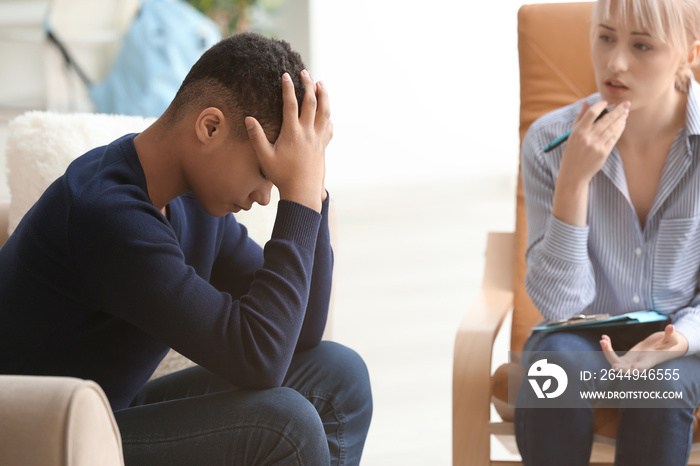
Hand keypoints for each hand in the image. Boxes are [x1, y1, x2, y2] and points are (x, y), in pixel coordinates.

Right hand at [246, 70, 332, 211]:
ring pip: (324, 112)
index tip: (286, 75)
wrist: (302, 191)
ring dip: (323, 96)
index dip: (288, 88)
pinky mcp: (323, 146)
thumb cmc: (281, 175)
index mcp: (292, 132)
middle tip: (304, 72)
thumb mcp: (264, 157)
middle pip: (311, 102)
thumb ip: (256, 137)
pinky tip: (327, 112)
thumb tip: (248, 119)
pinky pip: (328, 127)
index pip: (290, 104)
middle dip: (308, 85)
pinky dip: (328, 116)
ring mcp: (318, 139)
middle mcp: (308, 132)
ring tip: (320, 84)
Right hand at [558, 100, 629, 186]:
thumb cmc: (571, 153)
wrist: (574, 174)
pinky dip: (619, 130)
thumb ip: (579, 118)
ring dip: (620, 119)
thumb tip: (586, 103)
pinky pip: (614, 138)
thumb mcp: (571, 135)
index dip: (600, 106)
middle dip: (617, 110)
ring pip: (612, 128)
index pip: (591, 113)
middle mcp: (588, 138)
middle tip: (626, 104)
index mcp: (578, 132)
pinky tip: (622, 124)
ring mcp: (596, 145)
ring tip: (626, 112)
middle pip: (606, 120)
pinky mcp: (603, 153)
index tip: (606, 102)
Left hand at [600, 324, 688, 370]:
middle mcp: (638, 364)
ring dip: (608, 352)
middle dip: (620, 367)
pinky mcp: (625, 359)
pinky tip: (604, 338)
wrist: (661, 349)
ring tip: (603, 340)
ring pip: (616, 361)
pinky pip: (613, 355)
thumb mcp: (670, 339)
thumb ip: (670, 334)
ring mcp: (630, 363)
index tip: (634, 368)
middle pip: (627, 369)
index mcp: (650, 361)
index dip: (639, 368)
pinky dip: (607, 348)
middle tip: (614, 367)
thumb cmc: (667, 344)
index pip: (644, 367)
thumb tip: (672, 326)